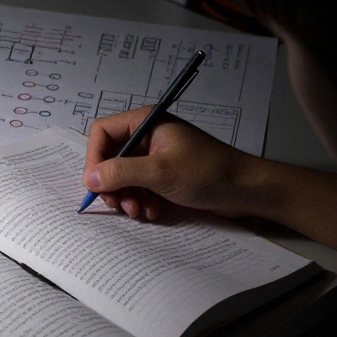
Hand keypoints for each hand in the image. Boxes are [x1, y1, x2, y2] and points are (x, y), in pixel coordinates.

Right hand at [83, 107, 262, 220]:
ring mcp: (156, 156)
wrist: (247, 190)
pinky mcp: (165, 174)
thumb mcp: (160, 173)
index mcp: (146, 122)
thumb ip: (121, 173)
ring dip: (127, 196)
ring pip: (124, 176)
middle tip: (119, 205)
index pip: (102, 132)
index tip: (96, 185)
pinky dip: (141, 201)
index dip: (95, 158)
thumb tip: (89, 178)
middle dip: (112, 184)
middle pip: (110, 157)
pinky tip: (152, 213)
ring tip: (139, 212)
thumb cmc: (208, 173)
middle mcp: (148, 136)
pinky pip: (140, 187)